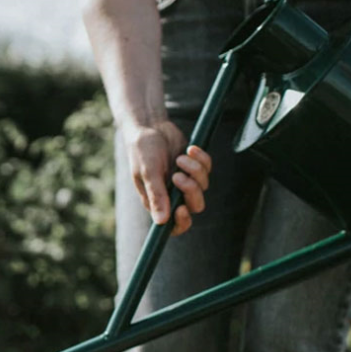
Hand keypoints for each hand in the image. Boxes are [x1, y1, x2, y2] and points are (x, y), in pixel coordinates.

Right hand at [123, 120, 211, 236]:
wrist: (150, 126)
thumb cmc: (142, 150)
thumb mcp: (147, 172)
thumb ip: (156, 195)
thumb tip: (161, 222)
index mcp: (158, 201)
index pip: (174, 225)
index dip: (182, 222)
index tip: (181, 208)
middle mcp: (173, 194)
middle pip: (194, 206)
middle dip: (191, 191)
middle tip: (179, 175)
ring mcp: (185, 180)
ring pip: (203, 186)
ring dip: (195, 170)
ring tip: (181, 157)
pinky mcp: (194, 166)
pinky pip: (207, 169)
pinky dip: (201, 158)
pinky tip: (189, 149)